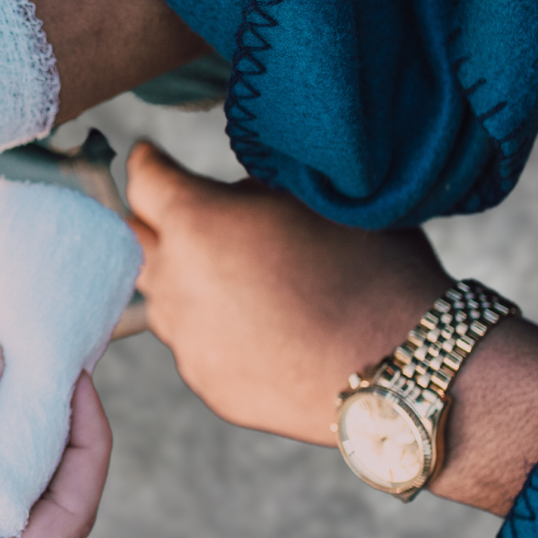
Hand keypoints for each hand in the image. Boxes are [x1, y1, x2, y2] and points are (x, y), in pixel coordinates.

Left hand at [123, 141, 451, 446]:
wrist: (399, 370)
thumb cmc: (370, 270)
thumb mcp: (315, 199)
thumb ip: (254, 191)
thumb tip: (233, 194)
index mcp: (196, 222)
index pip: (142, 179)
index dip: (150, 162)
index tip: (154, 156)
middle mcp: (174, 282)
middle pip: (138, 239)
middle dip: (157, 221)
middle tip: (190, 212)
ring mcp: (186, 339)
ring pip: (162, 294)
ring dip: (184, 276)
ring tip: (234, 272)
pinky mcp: (206, 381)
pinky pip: (193, 341)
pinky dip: (211, 325)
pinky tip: (256, 323)